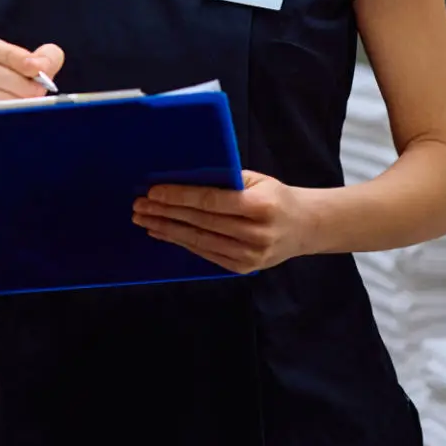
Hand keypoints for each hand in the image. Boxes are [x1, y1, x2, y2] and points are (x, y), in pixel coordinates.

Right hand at [0, 36, 65, 113]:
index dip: (11, 55)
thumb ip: (41, 59)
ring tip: (28, 106)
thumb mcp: (24, 70)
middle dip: (15, 81)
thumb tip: (44, 64)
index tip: (36, 67)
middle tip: (39, 92)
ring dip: (8, 99)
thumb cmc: (8, 90)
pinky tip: (12, 118)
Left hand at [132, 172, 319, 274]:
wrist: (305, 227)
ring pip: (198, 240)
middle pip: (200, 222)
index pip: (211, 201)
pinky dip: (180, 242)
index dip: (179, 196)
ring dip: (166, 229)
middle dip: (165, 212)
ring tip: (143, 219)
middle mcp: (255, 234)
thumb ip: (225, 180)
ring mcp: (249, 255)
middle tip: (139, 205)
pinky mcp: (242, 268)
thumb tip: (183, 177)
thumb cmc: (276, 197)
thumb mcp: (257, 180)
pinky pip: (204, 253)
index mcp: (260, 206)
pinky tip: (162, 233)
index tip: (154, 191)